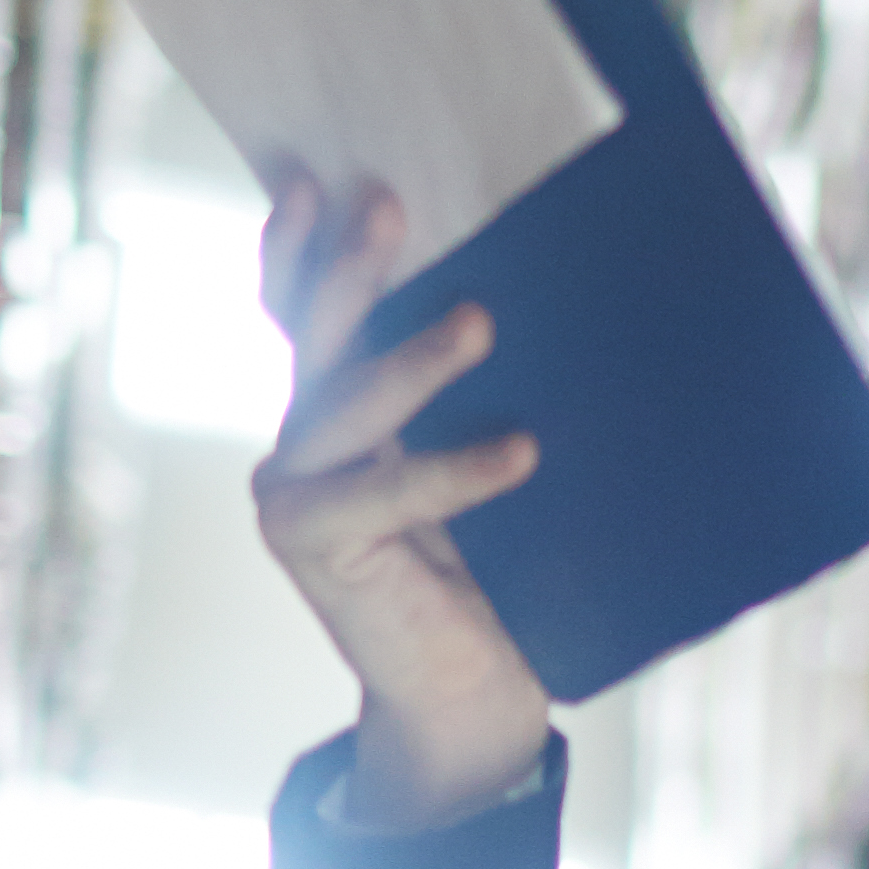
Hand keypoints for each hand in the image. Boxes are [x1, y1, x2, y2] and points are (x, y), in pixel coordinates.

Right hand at [253, 173, 547, 829]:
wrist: (474, 693)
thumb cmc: (498, 569)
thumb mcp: (493, 461)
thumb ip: (493, 395)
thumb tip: (571, 297)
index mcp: (342, 414)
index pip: (305, 312)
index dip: (302, 248)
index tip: (317, 176)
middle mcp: (304, 444)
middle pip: (314, 335)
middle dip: (347, 267)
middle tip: (388, 203)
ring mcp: (297, 494)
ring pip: (339, 403)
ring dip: (407, 360)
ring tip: (476, 319)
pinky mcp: (317, 548)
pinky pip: (384, 492)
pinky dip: (452, 470)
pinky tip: (519, 452)